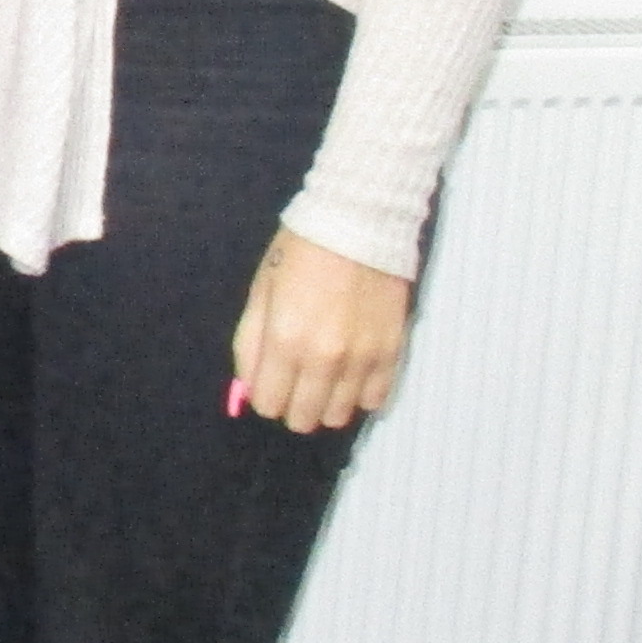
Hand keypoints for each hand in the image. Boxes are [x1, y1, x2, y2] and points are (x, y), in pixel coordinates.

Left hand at [231, 229, 411, 433]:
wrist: (359, 224)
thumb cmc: (300, 253)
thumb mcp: (261, 292)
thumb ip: (250, 344)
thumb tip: (249, 386)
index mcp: (285, 342)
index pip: (269, 405)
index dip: (265, 396)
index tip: (270, 381)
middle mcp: (325, 359)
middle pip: (304, 418)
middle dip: (293, 405)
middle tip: (295, 380)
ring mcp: (363, 360)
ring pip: (340, 416)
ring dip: (327, 403)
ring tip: (325, 375)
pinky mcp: (393, 353)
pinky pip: (375, 400)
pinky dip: (360, 394)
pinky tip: (352, 374)